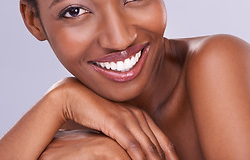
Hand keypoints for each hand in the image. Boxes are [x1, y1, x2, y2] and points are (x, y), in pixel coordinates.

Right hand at [50, 77, 178, 159]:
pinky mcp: (115, 123)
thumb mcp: (118, 124)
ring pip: (148, 147)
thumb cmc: (97, 113)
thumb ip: (129, 135)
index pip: (164, 141)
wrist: (77, 96)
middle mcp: (138, 116)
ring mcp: (127, 118)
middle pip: (159, 146)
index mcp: (142, 116)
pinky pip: (132, 145)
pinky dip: (139, 158)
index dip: (172, 156)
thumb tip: (137, 151)